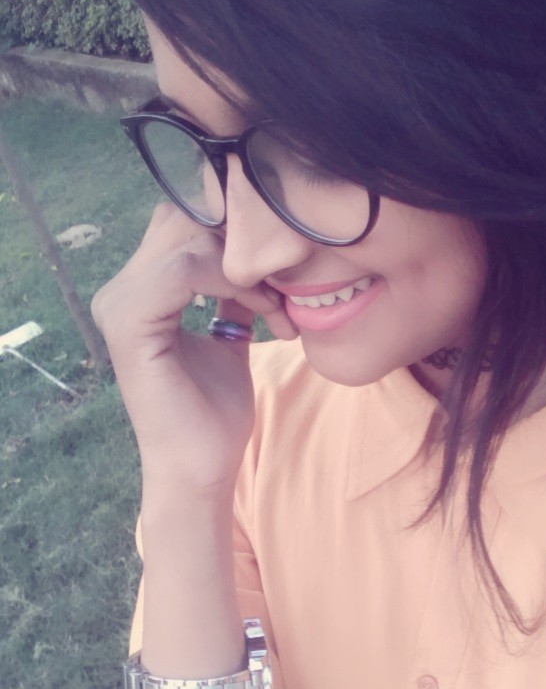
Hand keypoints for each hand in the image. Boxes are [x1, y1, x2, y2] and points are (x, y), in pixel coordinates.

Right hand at [92, 204, 297, 492]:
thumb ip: (232, 294)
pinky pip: (185, 268)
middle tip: (284, 287)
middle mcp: (118, 291)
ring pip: (188, 238)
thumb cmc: (214, 415)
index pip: (184, 224)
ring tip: (276, 307)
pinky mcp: (130, 323)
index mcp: (137, 292)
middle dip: (244, 246)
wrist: (202, 468)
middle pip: (184, 220)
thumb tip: (254, 257)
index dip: (238, 236)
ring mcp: (118, 305)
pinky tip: (262, 309)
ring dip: (245, 267)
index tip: (283, 275)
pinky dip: (232, 280)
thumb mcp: (229, 338)